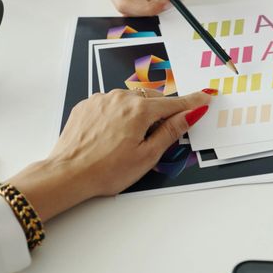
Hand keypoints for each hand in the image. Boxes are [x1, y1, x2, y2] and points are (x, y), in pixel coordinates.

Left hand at [10, 88, 214, 221]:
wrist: (67, 174)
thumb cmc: (106, 170)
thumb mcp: (148, 155)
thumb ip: (171, 131)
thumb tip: (191, 114)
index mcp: (140, 110)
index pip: (175, 103)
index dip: (193, 102)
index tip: (206, 97)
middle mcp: (121, 98)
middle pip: (153, 99)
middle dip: (161, 112)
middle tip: (159, 134)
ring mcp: (102, 99)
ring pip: (131, 100)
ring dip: (138, 112)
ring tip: (130, 139)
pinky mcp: (87, 105)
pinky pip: (111, 103)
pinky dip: (119, 113)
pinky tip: (113, 134)